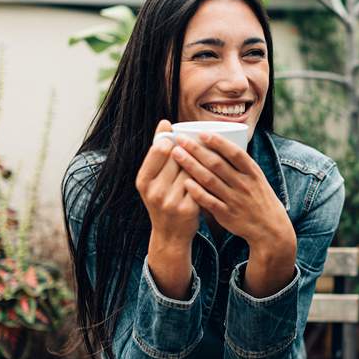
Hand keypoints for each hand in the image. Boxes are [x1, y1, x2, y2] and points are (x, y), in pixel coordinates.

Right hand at [135, 120, 199, 298]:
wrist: (170, 235)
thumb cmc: (163, 200)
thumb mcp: (152, 181)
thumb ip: (158, 155)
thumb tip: (165, 123)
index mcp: (143, 181)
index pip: (158, 151)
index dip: (170, 139)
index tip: (175, 134)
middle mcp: (154, 191)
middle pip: (178, 158)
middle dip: (188, 148)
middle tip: (195, 142)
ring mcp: (171, 201)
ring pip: (192, 170)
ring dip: (201, 160)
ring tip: (207, 155)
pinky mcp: (188, 208)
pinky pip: (201, 184)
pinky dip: (207, 176)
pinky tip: (215, 170)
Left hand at [171, 132, 295, 296]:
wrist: (270, 228)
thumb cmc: (259, 198)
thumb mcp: (257, 178)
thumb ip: (240, 164)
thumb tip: (218, 142)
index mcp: (253, 173)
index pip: (235, 153)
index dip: (218, 142)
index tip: (201, 132)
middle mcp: (244, 185)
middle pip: (217, 164)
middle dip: (196, 150)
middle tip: (179, 139)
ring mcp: (235, 200)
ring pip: (209, 180)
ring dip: (191, 166)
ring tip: (176, 154)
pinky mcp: (226, 214)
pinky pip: (209, 201)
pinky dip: (196, 191)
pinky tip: (184, 181)